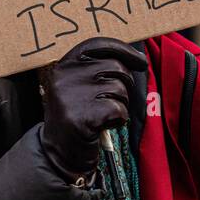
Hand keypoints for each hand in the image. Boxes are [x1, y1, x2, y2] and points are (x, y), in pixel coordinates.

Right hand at [39, 37, 146, 181]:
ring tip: (103, 115)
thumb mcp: (78, 87)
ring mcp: (71, 97)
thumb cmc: (77, 117)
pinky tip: (105, 126)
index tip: (140, 61)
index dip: (124, 50)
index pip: (98, 44)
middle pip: (115, 67)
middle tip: (112, 101)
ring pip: (120, 88)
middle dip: (124, 84)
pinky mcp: (82, 117)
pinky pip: (119, 109)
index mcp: (64, 65)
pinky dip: (119, 119)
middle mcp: (64, 77)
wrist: (59, 155)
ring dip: (120, 104)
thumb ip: (97, 69)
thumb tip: (136, 58)